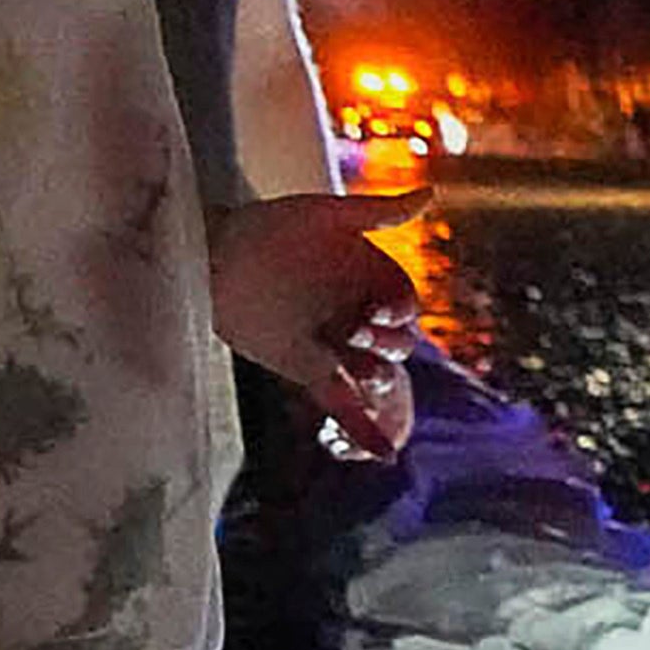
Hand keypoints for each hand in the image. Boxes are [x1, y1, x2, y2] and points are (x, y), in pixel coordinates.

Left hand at [212, 189, 428, 461]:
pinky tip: (386, 454)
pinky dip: (365, 430)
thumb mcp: (326, 216)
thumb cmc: (269, 227)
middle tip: (354, 325)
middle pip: (399, 343)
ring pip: (379, 374)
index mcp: (371, 280)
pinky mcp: (310, 370)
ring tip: (353, 359)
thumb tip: (434, 194)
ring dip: (378, 375)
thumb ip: (380, 212)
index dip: (399, 310)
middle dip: (386, 340)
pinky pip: (344, 405)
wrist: (215, 254)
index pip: (407, 305)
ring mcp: (337, 346)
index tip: (378, 307)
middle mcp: (359, 315)